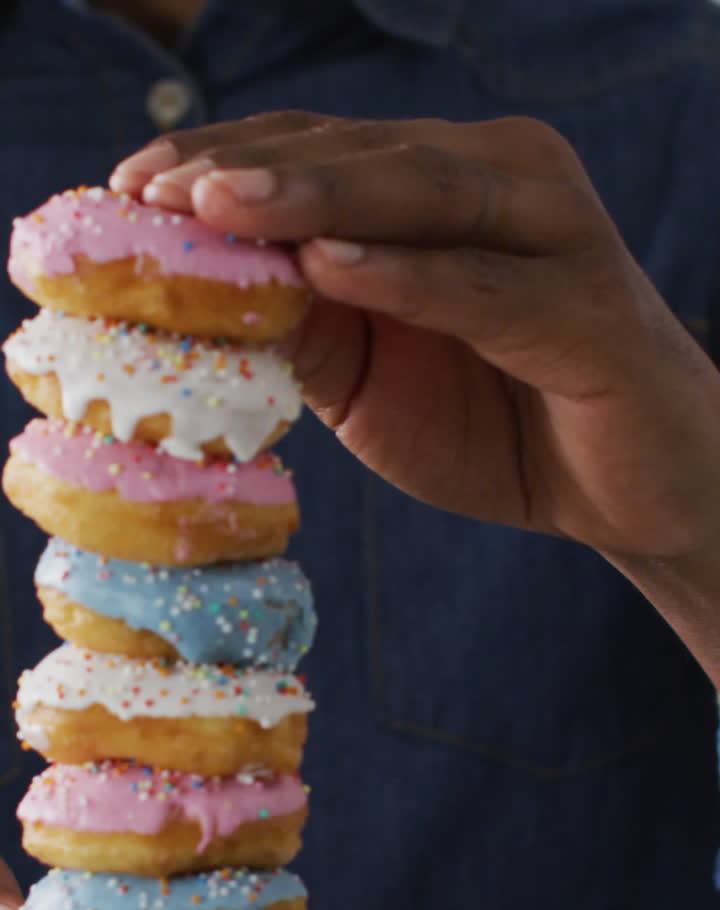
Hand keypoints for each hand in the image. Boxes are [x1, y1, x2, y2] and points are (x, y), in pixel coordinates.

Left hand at [112, 112, 719, 565]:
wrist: (632, 495)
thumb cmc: (505, 427)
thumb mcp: (377, 384)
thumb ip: (310, 329)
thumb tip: (212, 290)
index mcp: (446, 190)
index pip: (320, 151)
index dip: (225, 160)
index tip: (132, 185)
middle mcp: (503, 182)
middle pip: (361, 151)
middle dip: (251, 169)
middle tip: (153, 189)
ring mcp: (554, 232)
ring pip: (422, 193)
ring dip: (315, 194)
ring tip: (218, 206)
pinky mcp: (591, 303)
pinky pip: (485, 282)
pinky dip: (406, 273)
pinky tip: (328, 264)